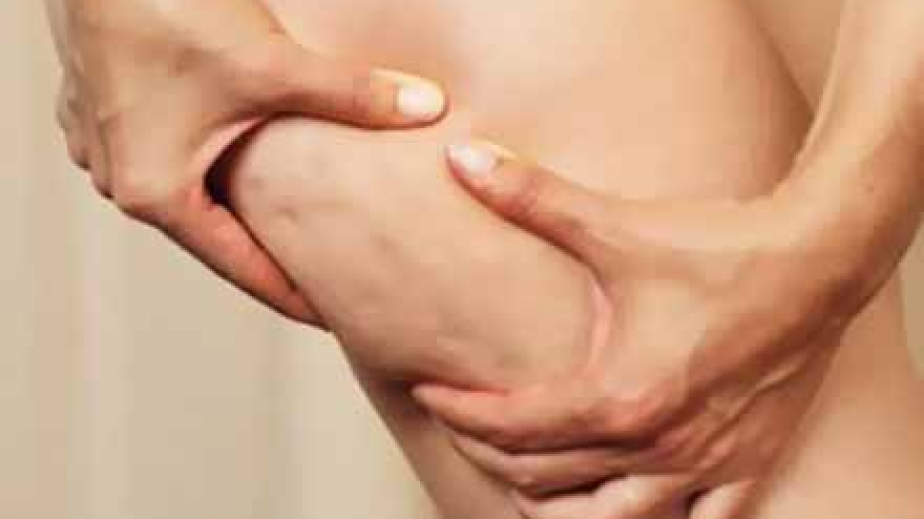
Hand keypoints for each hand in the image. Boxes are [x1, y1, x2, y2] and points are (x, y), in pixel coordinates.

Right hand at [46, 0, 444, 322]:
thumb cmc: (166, 8)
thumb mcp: (270, 65)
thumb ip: (354, 94)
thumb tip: (427, 107)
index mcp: (154, 192)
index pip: (242, 269)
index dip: (294, 296)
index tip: (333, 318)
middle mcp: (121, 179)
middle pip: (216, 237)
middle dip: (272, 252)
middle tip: (326, 274)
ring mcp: (106, 145)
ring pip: (191, 194)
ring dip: (240, 205)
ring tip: (293, 219)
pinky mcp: (107, 110)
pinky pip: (170, 155)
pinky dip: (211, 164)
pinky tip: (246, 156)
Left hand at [413, 141, 875, 518]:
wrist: (815, 259)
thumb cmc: (714, 248)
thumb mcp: (613, 226)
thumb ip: (529, 196)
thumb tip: (461, 158)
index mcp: (616, 397)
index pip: (509, 425)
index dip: (456, 410)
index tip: (429, 390)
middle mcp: (655, 444)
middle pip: (544, 476)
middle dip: (489, 452)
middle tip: (463, 421)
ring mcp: (702, 465)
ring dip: (559, 505)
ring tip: (526, 478)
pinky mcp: (745, 465)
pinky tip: (630, 505)